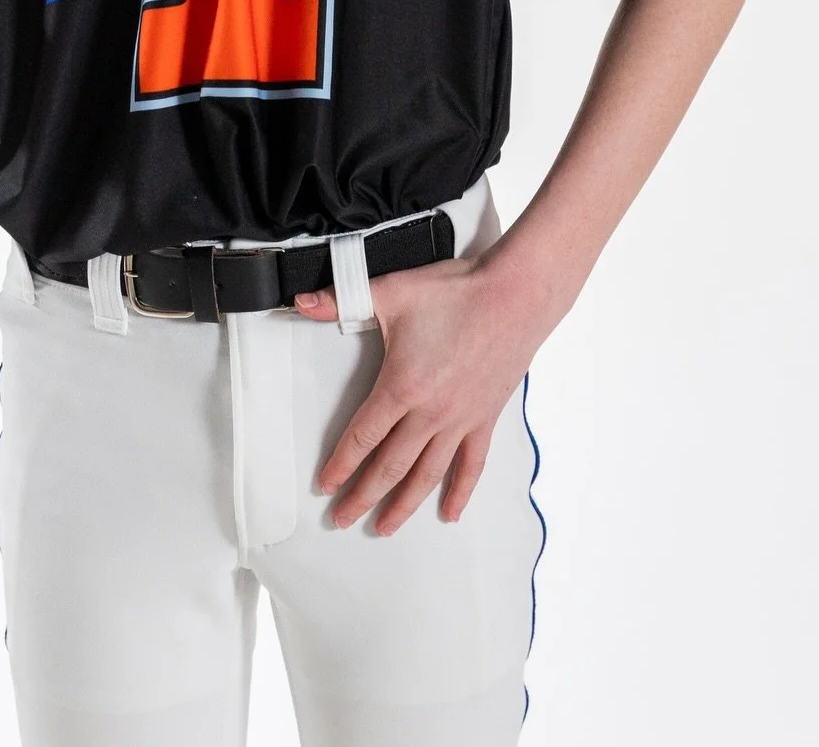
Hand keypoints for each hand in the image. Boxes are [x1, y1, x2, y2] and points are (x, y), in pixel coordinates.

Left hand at [293, 250, 543, 535]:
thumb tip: (302, 302)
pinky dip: (459, 492)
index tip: (326, 486)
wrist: (516, 296)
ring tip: (384, 527)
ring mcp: (461, 420)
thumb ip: (342, 299)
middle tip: (342, 519)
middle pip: (389, 466)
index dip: (341, 465)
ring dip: (404, 505)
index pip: (363, 437)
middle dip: (362, 496)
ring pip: (427, 474)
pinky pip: (471, 465)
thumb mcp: (392, 292)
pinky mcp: (486, 418)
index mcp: (402, 387)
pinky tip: (449, 513)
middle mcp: (431, 413)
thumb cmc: (457, 293)